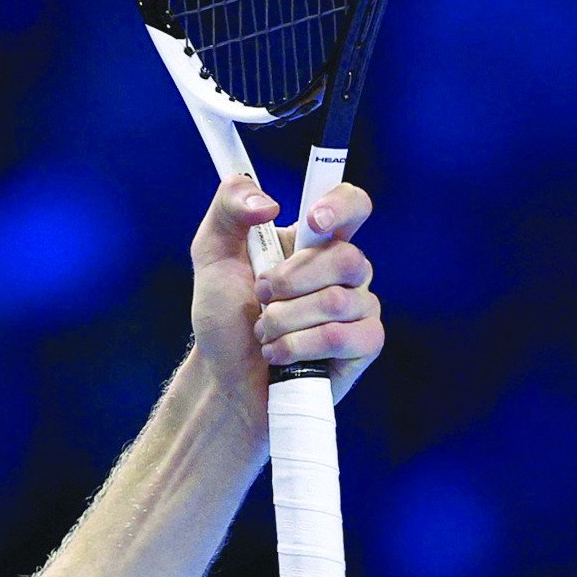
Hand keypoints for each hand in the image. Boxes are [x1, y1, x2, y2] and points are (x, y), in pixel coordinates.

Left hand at [189, 174, 384, 421]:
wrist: (223, 374)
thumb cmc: (225, 314)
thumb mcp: (212, 253)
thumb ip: (229, 208)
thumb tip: (269, 202)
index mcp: (316, 241)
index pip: (352, 205)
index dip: (340, 206)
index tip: (311, 221)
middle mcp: (347, 270)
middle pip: (344, 257)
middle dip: (287, 281)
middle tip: (259, 296)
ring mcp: (360, 306)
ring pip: (335, 301)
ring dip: (282, 320)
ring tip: (263, 331)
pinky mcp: (365, 344)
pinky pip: (340, 337)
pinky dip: (297, 346)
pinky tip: (277, 354)